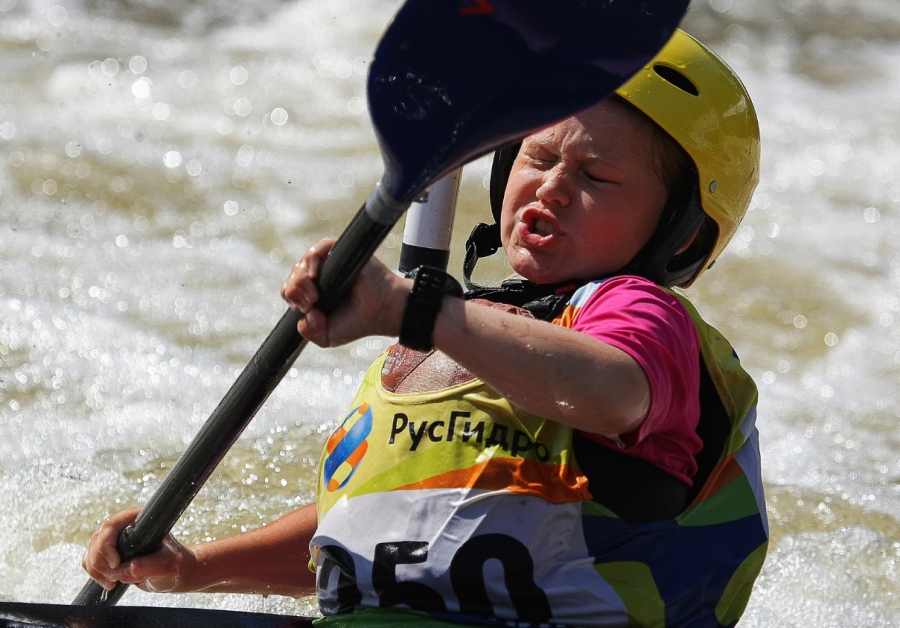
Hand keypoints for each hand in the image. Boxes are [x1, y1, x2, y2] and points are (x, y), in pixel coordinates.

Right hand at [82, 507, 195, 592]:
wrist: (174, 572)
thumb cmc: (175, 564)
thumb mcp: (166, 565)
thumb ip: (147, 566)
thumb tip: (122, 571)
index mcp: (140, 521)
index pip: (112, 525)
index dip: (107, 544)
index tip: (116, 564)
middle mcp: (126, 526)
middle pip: (98, 538)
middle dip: (101, 562)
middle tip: (116, 577)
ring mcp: (116, 538)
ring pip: (92, 550)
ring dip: (97, 569)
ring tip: (115, 580)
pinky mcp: (110, 552)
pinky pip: (90, 561)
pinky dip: (95, 573)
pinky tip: (110, 583)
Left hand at [281, 238, 410, 346]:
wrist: (383, 312)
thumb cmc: (359, 322)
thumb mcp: (327, 337)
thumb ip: (309, 332)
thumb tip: (304, 315)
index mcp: (314, 293)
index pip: (290, 289)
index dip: (292, 298)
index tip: (307, 309)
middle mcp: (321, 276)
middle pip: (293, 276)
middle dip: (295, 292)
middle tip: (313, 303)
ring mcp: (331, 264)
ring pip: (303, 263)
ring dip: (301, 281)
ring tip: (316, 296)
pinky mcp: (342, 253)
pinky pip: (320, 247)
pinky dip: (312, 258)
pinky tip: (314, 274)